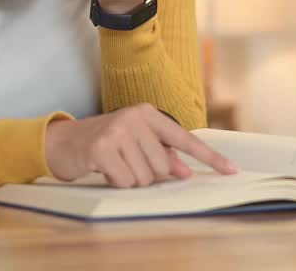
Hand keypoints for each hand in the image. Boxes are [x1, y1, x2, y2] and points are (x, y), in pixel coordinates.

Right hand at [45, 103, 236, 187]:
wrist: (63, 141)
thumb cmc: (105, 143)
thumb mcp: (135, 142)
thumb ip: (161, 154)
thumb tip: (184, 172)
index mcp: (149, 114)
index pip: (185, 139)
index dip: (209, 158)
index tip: (231, 171)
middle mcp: (136, 118)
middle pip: (162, 167)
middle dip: (147, 174)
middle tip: (127, 163)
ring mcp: (118, 131)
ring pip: (145, 177)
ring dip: (130, 178)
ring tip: (114, 164)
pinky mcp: (102, 148)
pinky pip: (125, 181)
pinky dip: (117, 182)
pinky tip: (104, 169)